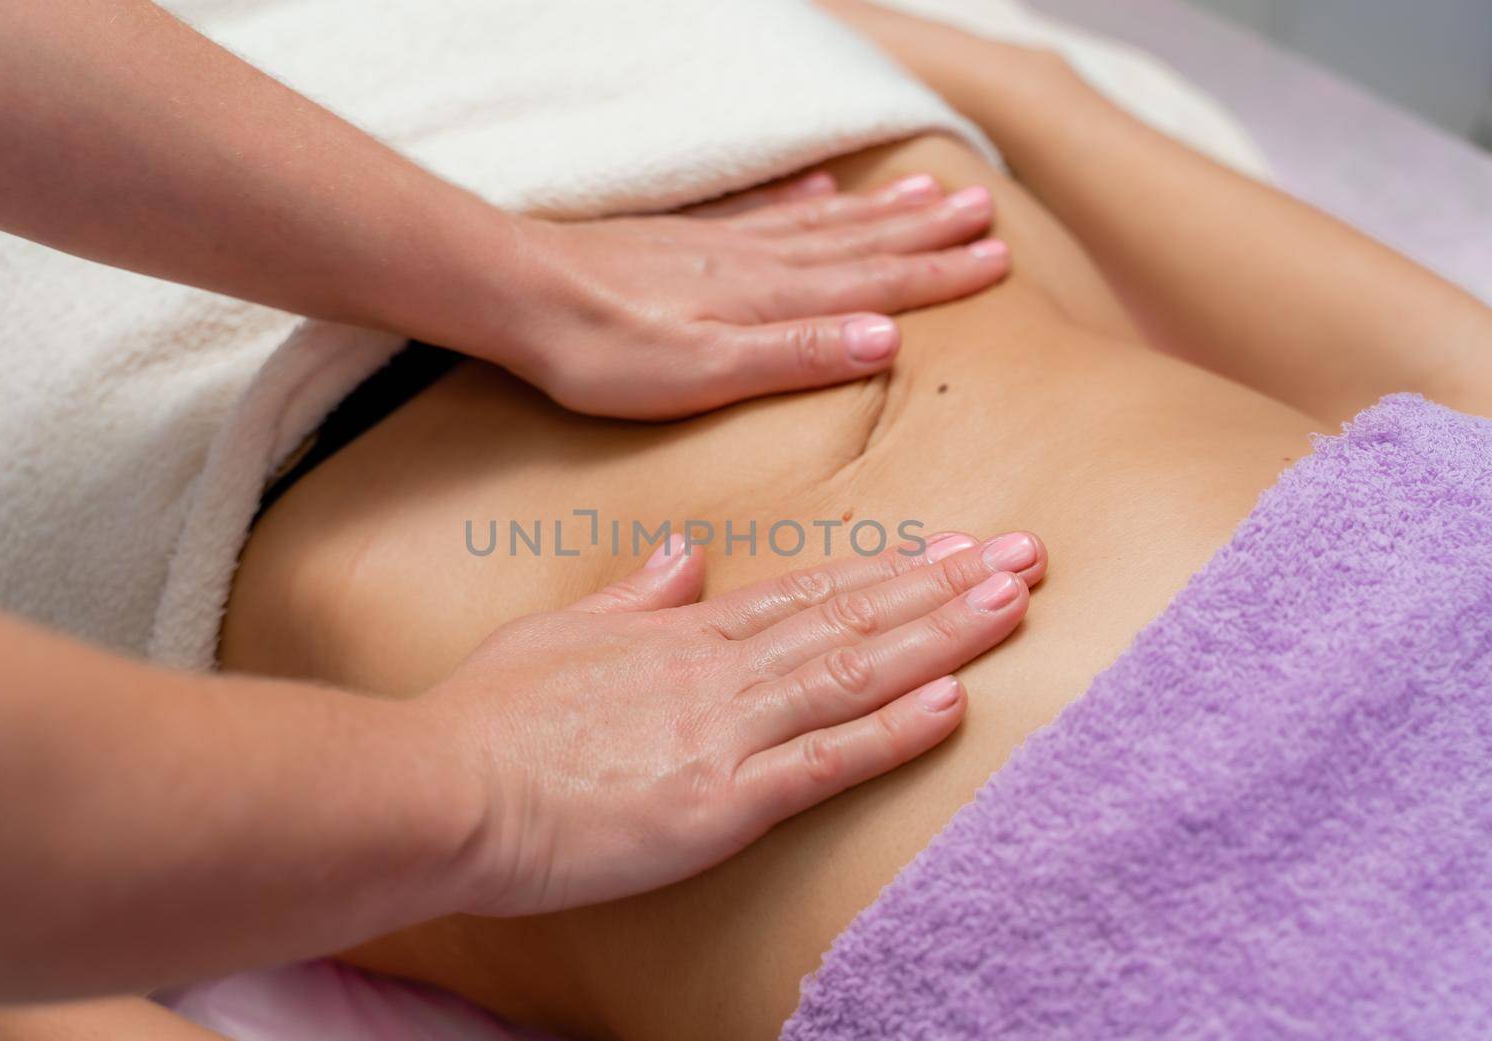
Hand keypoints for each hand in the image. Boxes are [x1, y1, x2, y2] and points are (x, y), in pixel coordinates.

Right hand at [431, 528, 1046, 915]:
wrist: (444, 787)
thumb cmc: (490, 716)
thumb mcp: (562, 631)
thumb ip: (634, 593)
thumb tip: (686, 554)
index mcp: (684, 634)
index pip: (810, 593)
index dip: (891, 569)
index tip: (956, 545)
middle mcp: (718, 671)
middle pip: (851, 619)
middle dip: (944, 585)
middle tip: (1027, 554)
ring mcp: (723, 732)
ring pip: (853, 673)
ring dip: (940, 636)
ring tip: (1013, 601)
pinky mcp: (717, 802)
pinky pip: (820, 762)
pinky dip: (890, 731)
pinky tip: (952, 702)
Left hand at [500, 172, 1008, 418]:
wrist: (521, 294)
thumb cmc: (603, 351)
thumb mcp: (702, 373)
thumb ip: (793, 356)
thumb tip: (887, 341)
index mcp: (770, 300)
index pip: (875, 287)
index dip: (939, 277)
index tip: (998, 260)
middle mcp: (756, 263)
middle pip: (860, 246)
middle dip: (927, 236)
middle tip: (986, 214)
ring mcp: (721, 245)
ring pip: (821, 224)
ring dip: (880, 214)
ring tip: (929, 195)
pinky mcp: (685, 240)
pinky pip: (763, 212)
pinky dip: (802, 200)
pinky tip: (823, 189)